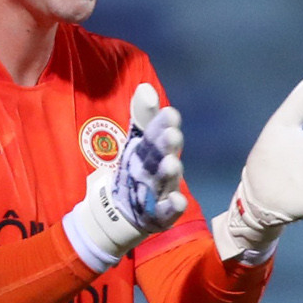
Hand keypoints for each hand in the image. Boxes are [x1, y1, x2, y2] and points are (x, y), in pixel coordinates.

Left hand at [64, 83, 187, 270]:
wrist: (126, 209)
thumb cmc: (137, 169)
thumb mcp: (137, 141)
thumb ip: (142, 116)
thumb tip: (145, 87)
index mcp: (156, 148)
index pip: (158, 132)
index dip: (163, 124)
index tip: (168, 113)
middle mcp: (163, 167)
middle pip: (165, 154)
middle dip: (168, 145)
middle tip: (171, 134)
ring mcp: (164, 190)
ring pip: (168, 181)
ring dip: (170, 172)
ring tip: (170, 164)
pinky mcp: (162, 214)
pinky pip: (169, 211)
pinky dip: (173, 207)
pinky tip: (177, 201)